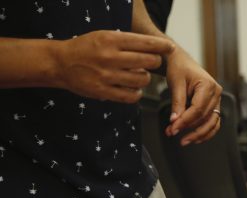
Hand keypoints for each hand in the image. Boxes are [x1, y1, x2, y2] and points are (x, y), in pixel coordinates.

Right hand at [54, 30, 173, 102]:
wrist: (60, 63)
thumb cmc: (86, 48)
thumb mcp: (104, 36)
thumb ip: (126, 41)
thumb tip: (154, 46)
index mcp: (111, 40)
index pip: (145, 43)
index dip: (161, 46)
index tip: (170, 48)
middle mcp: (110, 57)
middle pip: (148, 61)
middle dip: (155, 62)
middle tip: (152, 62)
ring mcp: (106, 75)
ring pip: (142, 80)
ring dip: (145, 79)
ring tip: (139, 76)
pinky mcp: (103, 91)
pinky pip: (131, 96)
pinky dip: (137, 94)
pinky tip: (134, 90)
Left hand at [164, 46, 222, 145]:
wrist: (182, 61)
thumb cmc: (179, 68)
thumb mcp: (175, 83)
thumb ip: (177, 103)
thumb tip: (175, 122)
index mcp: (208, 85)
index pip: (198, 109)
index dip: (185, 121)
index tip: (173, 129)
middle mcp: (216, 93)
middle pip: (205, 118)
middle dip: (190, 129)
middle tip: (175, 135)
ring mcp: (217, 100)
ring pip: (212, 123)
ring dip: (199, 134)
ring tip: (185, 141)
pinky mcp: (214, 105)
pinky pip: (213, 122)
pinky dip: (205, 132)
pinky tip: (195, 138)